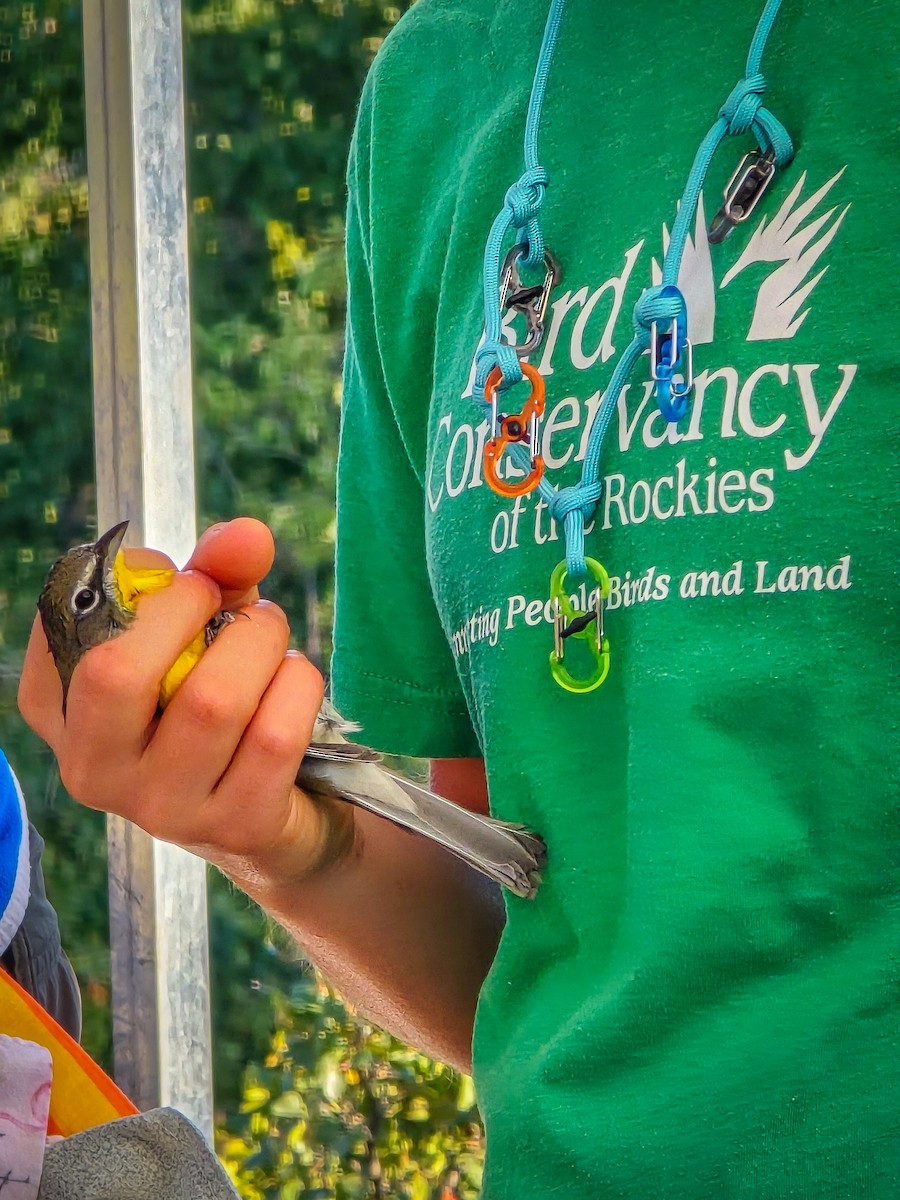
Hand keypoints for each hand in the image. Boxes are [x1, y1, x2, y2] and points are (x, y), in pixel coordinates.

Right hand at [18, 518, 348, 888]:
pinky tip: (293, 686)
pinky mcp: (234, 827)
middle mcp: (93, 769)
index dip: (132, 579)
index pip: (62, 622)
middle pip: (118, 672)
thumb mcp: (205, 625)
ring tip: (270, 639)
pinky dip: (298, 686)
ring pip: (213, 700)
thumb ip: (216, 570)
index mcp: (59, 709)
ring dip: (261, 643)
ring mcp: (161, 809)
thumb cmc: (218, 698)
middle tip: (230, 603)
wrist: (276, 812)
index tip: (179, 578)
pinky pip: (274, 734)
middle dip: (193, 609)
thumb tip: (249, 536)